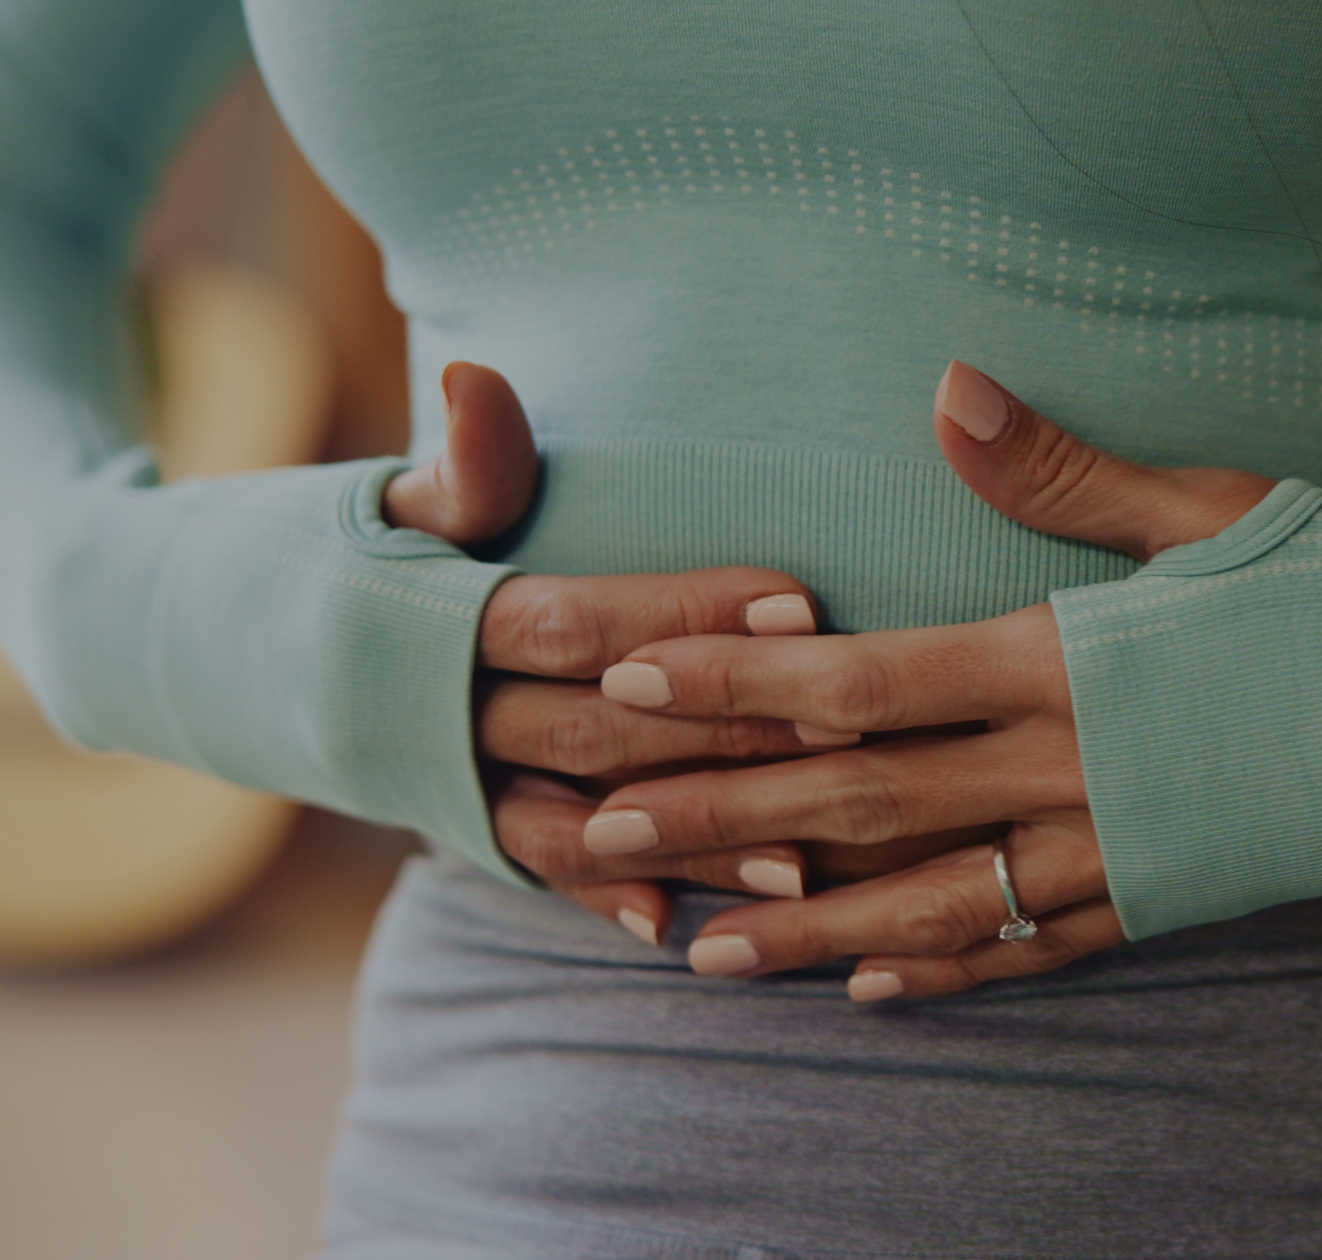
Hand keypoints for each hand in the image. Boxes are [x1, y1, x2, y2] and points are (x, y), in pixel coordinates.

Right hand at [384, 362, 831, 941]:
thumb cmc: (378, 553)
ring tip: (801, 867)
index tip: (802, 604)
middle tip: (849, 733)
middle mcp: (453, 711)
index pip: (580, 620)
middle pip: (602, 726)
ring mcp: (460, 783)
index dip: (685, 612)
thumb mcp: (406, 503)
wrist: (254, 652)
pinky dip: (603, 896)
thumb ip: (465, 466)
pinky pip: (541, 870)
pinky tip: (675, 926)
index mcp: (446, 619)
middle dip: (724, 733)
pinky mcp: (468, 830)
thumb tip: (474, 379)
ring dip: (689, 843)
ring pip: (585, 815)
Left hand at [595, 361, 1272, 997]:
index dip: (739, 685)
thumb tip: (947, 395)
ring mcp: (1118, 851)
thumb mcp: (1215, 510)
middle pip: (859, 802)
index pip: (863, 678)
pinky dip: (951, 968)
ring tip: (699, 954)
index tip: (635, 685)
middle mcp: (1071, 769)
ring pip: (928, 901)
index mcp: (1065, 659)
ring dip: (803, 931)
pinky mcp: (1167, 897)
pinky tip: (879, 987)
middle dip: (722, 819)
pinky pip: (1036, 948)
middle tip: (597, 833)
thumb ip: (1064, 476)